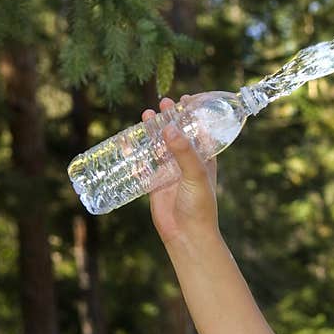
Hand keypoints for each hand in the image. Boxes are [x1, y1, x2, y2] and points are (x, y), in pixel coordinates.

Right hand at [141, 95, 219, 246]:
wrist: (187, 235)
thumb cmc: (199, 205)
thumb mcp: (196, 175)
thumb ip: (184, 152)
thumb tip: (170, 129)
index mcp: (204, 159)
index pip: (200, 131)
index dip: (194, 115)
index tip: (187, 98)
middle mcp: (187, 163)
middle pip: (177, 135)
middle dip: (171, 119)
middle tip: (164, 104)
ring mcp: (170, 172)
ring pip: (160, 146)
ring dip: (153, 132)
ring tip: (147, 115)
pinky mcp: (155, 183)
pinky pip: (144, 164)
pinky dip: (136, 152)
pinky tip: (128, 141)